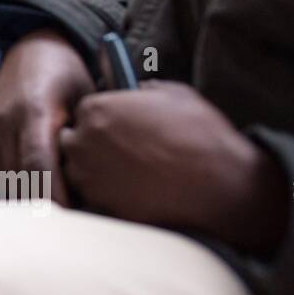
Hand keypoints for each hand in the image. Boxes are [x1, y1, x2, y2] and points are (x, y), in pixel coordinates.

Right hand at [0, 29, 93, 204]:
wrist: (31, 45)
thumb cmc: (68, 73)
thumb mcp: (85, 97)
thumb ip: (85, 137)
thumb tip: (97, 182)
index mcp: (34, 109)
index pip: (38, 163)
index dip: (52, 194)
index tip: (71, 216)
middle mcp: (5, 119)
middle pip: (18, 177)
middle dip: (41, 204)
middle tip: (69, 225)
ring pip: (4, 177)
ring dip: (26, 198)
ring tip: (53, 215)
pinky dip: (14, 185)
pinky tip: (34, 194)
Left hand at [60, 82, 289, 252]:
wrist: (221, 185)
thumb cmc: (201, 136)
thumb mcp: (174, 94)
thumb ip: (144, 90)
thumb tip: (137, 91)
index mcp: (97, 109)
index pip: (84, 110)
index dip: (101, 119)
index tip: (114, 126)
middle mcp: (84, 142)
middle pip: (72, 141)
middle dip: (90, 144)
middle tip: (117, 151)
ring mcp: (89, 177)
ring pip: (77, 171)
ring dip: (93, 171)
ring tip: (124, 174)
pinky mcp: (100, 205)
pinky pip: (92, 197)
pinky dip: (104, 195)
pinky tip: (128, 192)